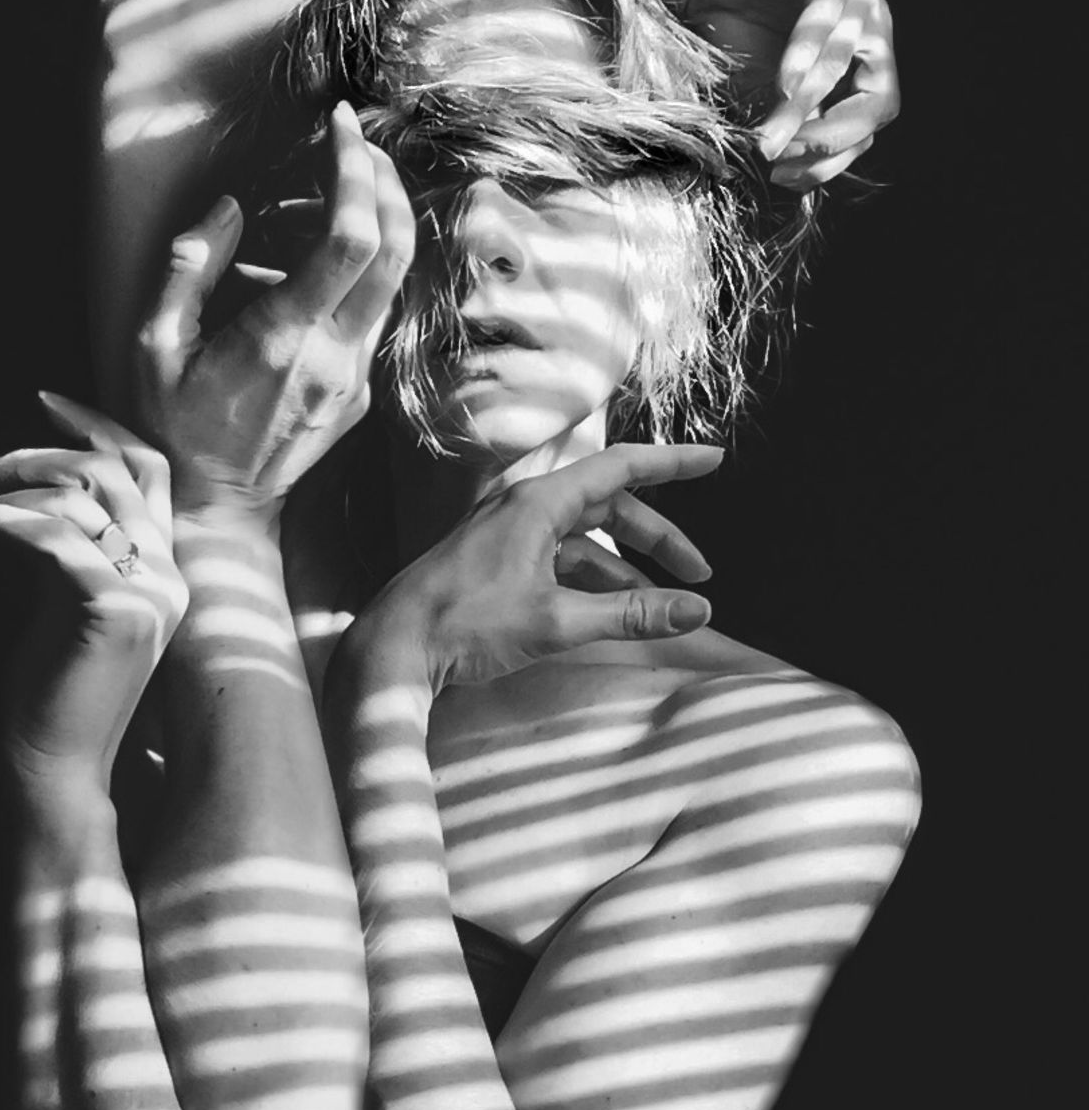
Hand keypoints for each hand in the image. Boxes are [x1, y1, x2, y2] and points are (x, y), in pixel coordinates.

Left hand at [0, 394, 187, 786]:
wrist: (60, 760)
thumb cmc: (54, 687)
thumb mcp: (67, 600)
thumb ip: (73, 546)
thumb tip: (36, 487)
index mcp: (167, 570)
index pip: (148, 471)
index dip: (99, 426)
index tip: (45, 400)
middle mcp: (170, 576)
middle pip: (113, 472)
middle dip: (38, 454)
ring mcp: (151, 593)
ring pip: (83, 497)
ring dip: (11, 487)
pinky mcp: (115, 611)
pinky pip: (53, 536)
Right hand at [134, 100, 414, 516]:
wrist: (218, 505)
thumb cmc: (174, 425)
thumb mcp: (154, 345)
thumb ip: (188, 267)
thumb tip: (230, 208)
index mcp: (283, 339)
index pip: (348, 240)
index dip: (354, 171)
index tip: (337, 126)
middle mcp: (333, 358)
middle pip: (395, 250)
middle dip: (385, 182)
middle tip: (355, 141)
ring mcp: (353, 378)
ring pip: (395, 281)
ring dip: (380, 220)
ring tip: (339, 183)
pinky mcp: (359, 392)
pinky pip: (375, 312)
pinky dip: (365, 266)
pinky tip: (325, 251)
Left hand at [351, 443, 722, 690]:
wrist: (393, 647)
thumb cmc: (465, 626)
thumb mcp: (558, 623)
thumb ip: (630, 614)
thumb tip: (698, 611)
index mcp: (538, 503)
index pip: (621, 468)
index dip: (672, 464)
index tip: (716, 461)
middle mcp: (523, 508)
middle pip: (608, 506)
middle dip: (657, 538)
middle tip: (698, 572)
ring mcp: (507, 534)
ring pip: (583, 539)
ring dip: (625, 567)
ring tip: (660, 605)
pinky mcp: (496, 563)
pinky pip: (557, 560)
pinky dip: (590, 581)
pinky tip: (608, 611)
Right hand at [677, 0, 896, 189]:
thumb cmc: (732, 36)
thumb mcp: (763, 97)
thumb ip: (789, 128)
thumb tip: (789, 177)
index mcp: (862, 70)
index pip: (867, 128)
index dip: (829, 160)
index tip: (780, 176)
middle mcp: (871, 34)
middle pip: (878, 101)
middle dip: (830, 139)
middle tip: (780, 157)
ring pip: (847, 63)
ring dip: (805, 105)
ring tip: (768, 134)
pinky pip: (828, 11)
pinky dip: (808, 51)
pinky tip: (784, 84)